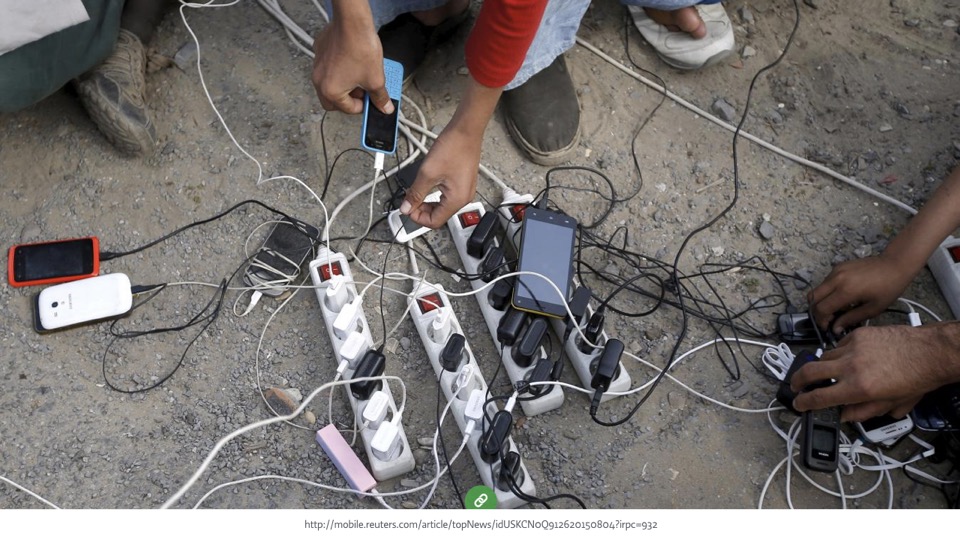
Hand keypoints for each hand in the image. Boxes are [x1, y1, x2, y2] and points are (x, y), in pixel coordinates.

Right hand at [311, 16, 393, 114]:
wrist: (352, 22)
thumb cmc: (360, 48)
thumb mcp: (376, 79)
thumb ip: (380, 98)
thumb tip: (384, 107)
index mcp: (330, 91)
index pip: (348, 109)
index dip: (363, 106)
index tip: (371, 99)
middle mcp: (319, 80)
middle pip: (333, 101)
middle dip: (349, 100)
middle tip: (363, 92)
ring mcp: (317, 65)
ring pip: (329, 84)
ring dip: (343, 85)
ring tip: (359, 76)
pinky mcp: (319, 51)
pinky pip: (328, 67)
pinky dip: (338, 69)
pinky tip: (351, 61)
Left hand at [400, 125, 479, 228]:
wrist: (466, 131)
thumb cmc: (453, 148)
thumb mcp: (427, 173)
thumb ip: (415, 194)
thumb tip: (406, 208)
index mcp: (457, 200)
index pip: (434, 222)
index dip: (417, 217)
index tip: (407, 208)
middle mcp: (464, 198)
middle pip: (439, 215)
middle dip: (421, 210)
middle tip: (409, 199)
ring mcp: (465, 191)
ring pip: (442, 206)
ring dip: (427, 202)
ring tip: (416, 191)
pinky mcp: (463, 183)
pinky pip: (447, 196)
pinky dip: (434, 194)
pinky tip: (427, 185)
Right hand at [790, 325, 949, 421]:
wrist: (932, 352)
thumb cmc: (918, 378)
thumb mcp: (891, 404)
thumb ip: (864, 412)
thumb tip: (845, 415)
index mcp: (859, 389)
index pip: (819, 398)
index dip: (804, 403)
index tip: (799, 404)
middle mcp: (852, 367)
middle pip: (809, 372)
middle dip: (797, 381)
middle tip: (796, 386)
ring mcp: (853, 347)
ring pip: (823, 357)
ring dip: (820, 367)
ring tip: (826, 374)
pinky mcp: (858, 334)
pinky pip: (838, 345)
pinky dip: (838, 353)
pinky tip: (846, 359)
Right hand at [808, 254, 911, 332]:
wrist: (894, 264)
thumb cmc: (888, 288)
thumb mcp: (873, 309)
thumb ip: (851, 319)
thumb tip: (836, 328)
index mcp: (846, 291)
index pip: (821, 308)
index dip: (821, 320)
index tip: (827, 327)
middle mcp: (836, 279)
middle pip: (812, 297)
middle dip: (816, 311)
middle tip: (828, 318)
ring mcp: (836, 271)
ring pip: (818, 289)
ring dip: (822, 301)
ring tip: (838, 308)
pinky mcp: (838, 266)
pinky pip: (826, 282)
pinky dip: (828, 292)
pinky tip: (842, 296)